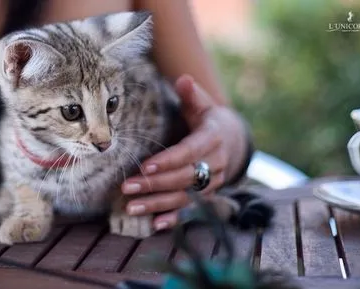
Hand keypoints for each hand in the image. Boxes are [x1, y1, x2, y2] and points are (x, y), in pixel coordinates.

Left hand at [121, 74, 245, 230]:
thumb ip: (192, 94)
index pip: (190, 152)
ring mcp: (213, 182)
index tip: (146, 166)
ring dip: (159, 204)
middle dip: (155, 184)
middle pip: (184, 177)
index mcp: (213, 139)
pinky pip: (192, 209)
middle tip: (127, 187)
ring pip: (185, 197)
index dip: (169, 161)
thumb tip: (183, 79)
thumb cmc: (209, 120)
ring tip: (132, 208)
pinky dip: (174, 218)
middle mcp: (216, 163)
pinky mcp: (208, 194)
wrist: (233, 140)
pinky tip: (155, 225)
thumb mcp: (203, 105)